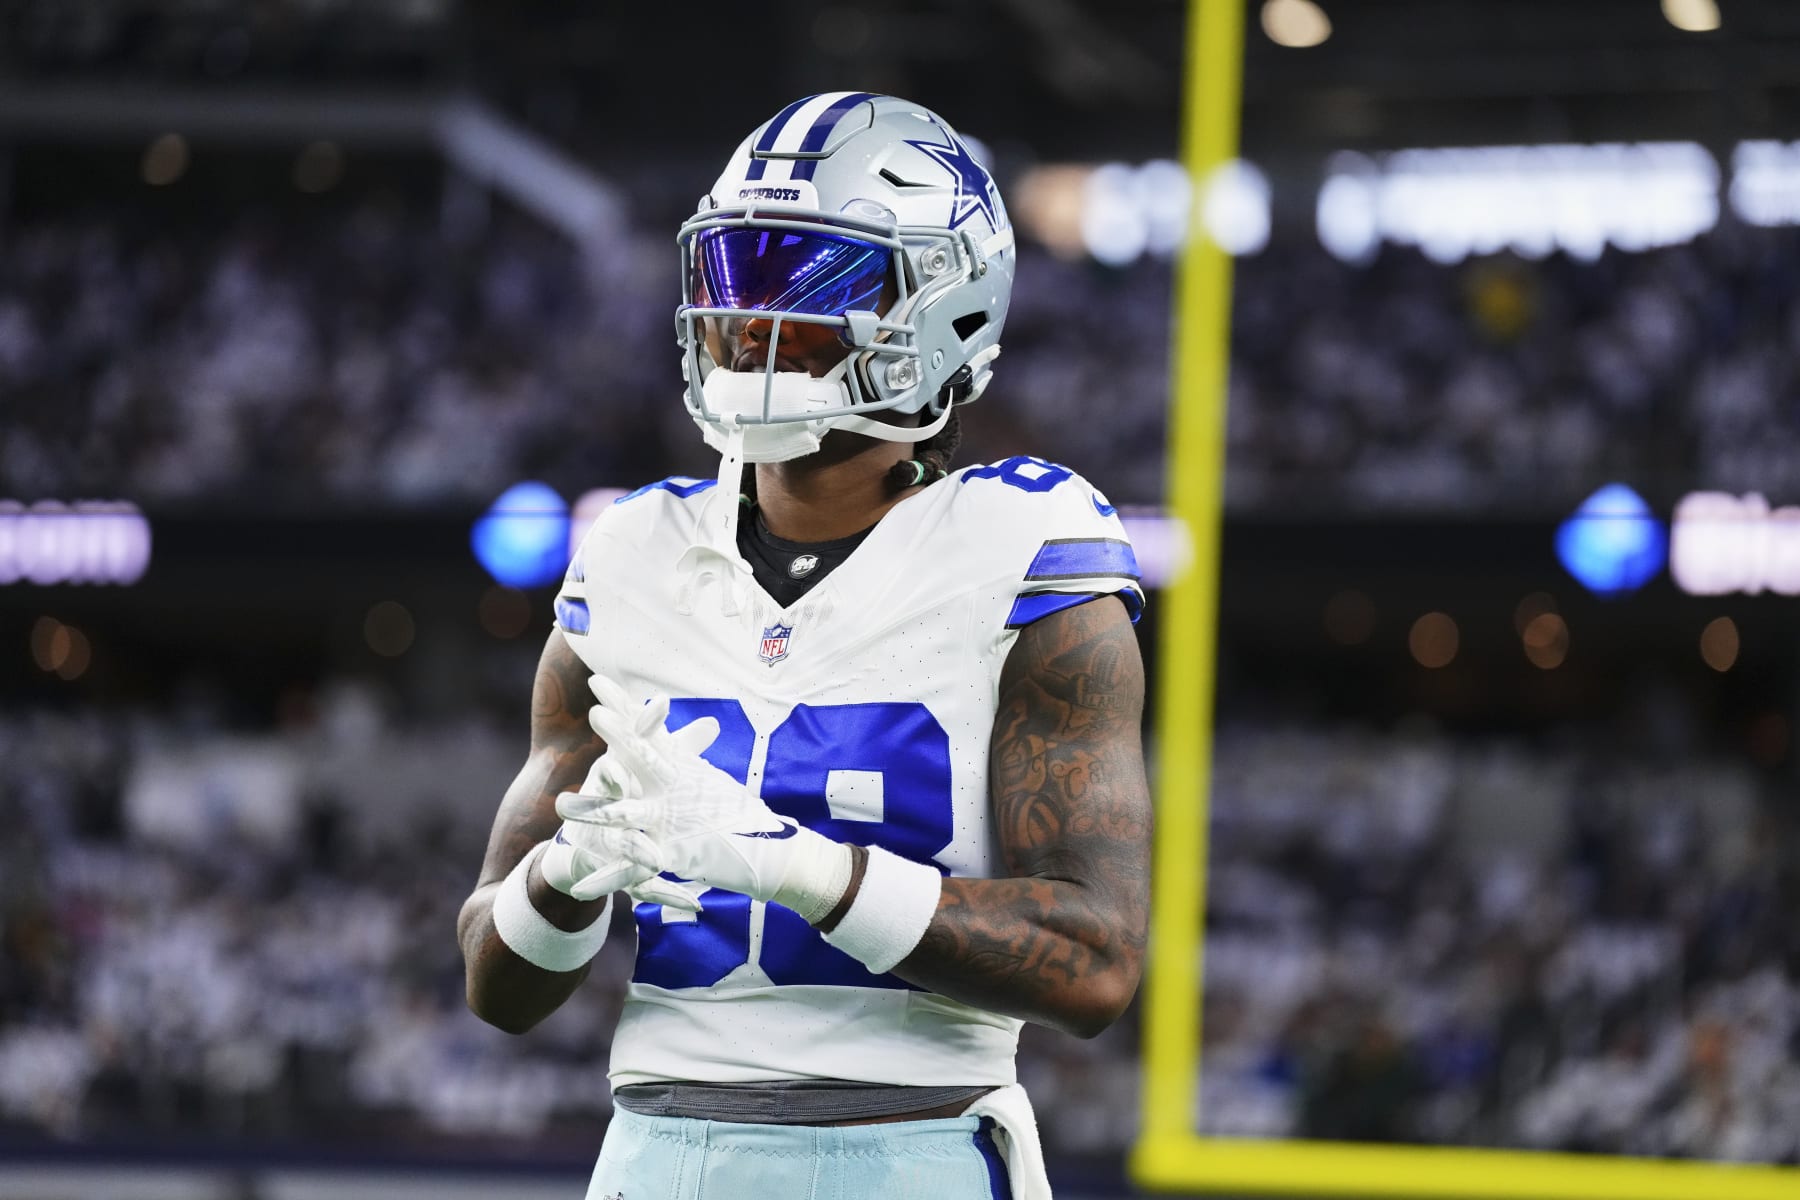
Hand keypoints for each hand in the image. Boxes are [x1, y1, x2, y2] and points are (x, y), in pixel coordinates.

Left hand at [570, 675, 850, 921]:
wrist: (770, 853)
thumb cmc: (735, 814)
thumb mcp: (704, 779)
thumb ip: (680, 754)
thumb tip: (669, 725)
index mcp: (682, 768)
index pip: (649, 730)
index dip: (624, 705)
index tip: (598, 681)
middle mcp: (677, 788)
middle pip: (644, 757)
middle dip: (618, 735)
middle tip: (595, 713)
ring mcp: (674, 820)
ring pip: (625, 813)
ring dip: (591, 811)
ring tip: (559, 807)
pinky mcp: (673, 854)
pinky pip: (632, 867)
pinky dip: (605, 878)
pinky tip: (579, 887)